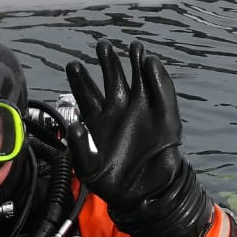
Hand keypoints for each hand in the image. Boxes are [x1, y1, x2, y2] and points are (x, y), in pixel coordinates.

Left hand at [64, 40, 184, 208]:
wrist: (145, 192)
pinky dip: (156, 76)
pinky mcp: (163, 114)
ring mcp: (141, 109)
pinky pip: (161, 91)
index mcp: (97, 119)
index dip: (80, 78)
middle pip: (111, 78)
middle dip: (107, 61)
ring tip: (132, 46)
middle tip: (102, 45)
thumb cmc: (112, 181)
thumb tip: (74, 125)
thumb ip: (80, 148)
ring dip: (134, 61)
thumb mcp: (89, 168)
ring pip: (137, 78)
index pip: (86, 93)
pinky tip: (150, 63)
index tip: (73, 64)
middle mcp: (118, 109)